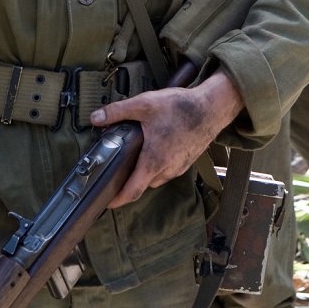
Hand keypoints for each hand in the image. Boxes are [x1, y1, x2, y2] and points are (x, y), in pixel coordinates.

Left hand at [90, 69, 243, 207]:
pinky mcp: (188, 161)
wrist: (213, 108)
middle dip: (130, 180)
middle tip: (117, 170)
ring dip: (146, 171)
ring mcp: (179, 167)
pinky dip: (159, 164)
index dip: (117, 200)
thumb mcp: (144, 104)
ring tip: (137, 156)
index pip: (132, 191)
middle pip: (143, 184)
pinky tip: (156, 147)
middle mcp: (167, 169)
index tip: (107, 202)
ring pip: (156, 177)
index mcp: (153, 161)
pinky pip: (169, 170)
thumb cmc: (182, 108)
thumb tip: (95, 118)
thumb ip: (117, 112)